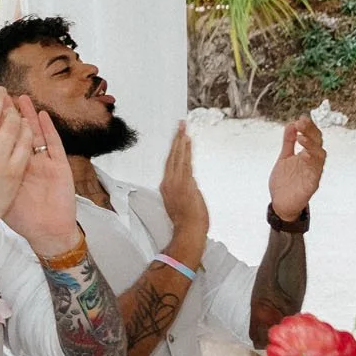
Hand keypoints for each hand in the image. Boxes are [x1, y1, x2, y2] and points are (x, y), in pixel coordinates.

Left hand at [2, 100, 86, 256]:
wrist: (48, 233)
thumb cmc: (23, 218)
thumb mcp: (1, 197)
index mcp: (13, 168)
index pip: (1, 144)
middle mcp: (29, 163)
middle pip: (16, 135)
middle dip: (8, 116)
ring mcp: (45, 163)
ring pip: (35, 135)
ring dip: (28, 116)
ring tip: (19, 98)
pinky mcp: (60, 168)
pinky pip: (54, 145)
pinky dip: (48, 129)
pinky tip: (42, 115)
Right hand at [157, 123, 210, 267]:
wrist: (188, 230)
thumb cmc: (186, 222)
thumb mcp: (180, 204)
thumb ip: (183, 192)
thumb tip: (189, 185)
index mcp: (166, 187)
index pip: (169, 164)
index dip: (173, 150)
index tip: (176, 139)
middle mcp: (168, 182)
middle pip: (172, 156)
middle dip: (176, 140)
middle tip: (180, 125)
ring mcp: (176, 181)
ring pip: (177, 156)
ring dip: (181, 141)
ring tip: (183, 128)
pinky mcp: (185, 181)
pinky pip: (185, 160)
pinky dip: (186, 149)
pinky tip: (187, 140)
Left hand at [268, 116, 326, 220]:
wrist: (280, 204)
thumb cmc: (284, 182)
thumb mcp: (284, 158)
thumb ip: (288, 143)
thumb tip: (291, 124)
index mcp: (306, 155)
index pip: (312, 138)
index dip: (309, 128)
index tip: (301, 119)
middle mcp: (312, 163)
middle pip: (318, 144)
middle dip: (311, 132)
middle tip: (301, 124)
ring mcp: (313, 173)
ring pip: (320, 156)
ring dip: (312, 146)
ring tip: (301, 138)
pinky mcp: (312, 185)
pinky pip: (316, 172)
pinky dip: (312, 163)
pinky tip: (304, 155)